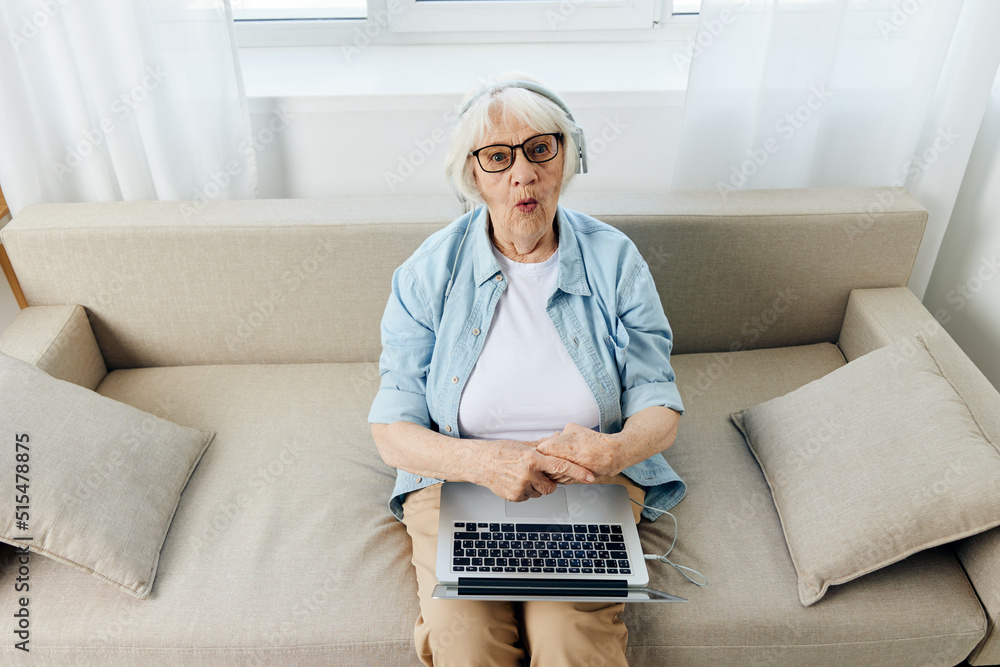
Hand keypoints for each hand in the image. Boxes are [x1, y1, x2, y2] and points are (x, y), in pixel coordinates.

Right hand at [467, 439, 594, 501]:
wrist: (480, 462)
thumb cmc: (501, 451)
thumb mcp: (524, 445)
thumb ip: (543, 444)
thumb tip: (559, 437)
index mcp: (532, 458)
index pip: (561, 466)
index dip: (578, 472)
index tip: (590, 477)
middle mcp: (528, 474)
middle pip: (552, 486)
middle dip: (548, 482)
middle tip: (536, 473)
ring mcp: (520, 487)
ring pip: (540, 493)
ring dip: (536, 487)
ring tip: (522, 476)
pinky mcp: (514, 497)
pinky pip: (528, 498)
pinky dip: (525, 492)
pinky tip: (515, 482)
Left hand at [536, 423, 619, 477]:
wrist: (609, 455)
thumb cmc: (591, 441)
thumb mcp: (571, 429)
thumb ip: (558, 434)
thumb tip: (554, 437)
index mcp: (550, 448)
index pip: (535, 451)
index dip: (539, 449)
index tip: (541, 447)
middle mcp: (554, 463)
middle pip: (541, 464)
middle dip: (544, 460)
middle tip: (549, 456)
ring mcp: (561, 474)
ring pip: (549, 473)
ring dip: (551, 469)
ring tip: (563, 460)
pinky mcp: (569, 481)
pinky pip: (559, 478)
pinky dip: (562, 474)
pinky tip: (568, 467)